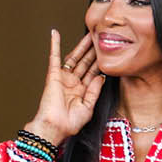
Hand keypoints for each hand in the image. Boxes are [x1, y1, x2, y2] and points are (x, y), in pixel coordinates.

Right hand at [23, 30, 105, 147]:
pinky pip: (54, 57)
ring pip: (74, 58)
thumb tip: (100, 77)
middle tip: (102, 37)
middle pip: (85, 62)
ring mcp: (63, 79)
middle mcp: (73, 84)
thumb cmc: (69, 124)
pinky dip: (54, 45)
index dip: (100, 62)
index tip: (108, 51)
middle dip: (93, 50)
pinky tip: (55, 34)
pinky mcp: (53, 76)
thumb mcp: (89, 108)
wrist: (55, 128)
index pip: (93, 73)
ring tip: (90, 33)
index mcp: (81, 92)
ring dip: (81, 46)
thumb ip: (95, 92)